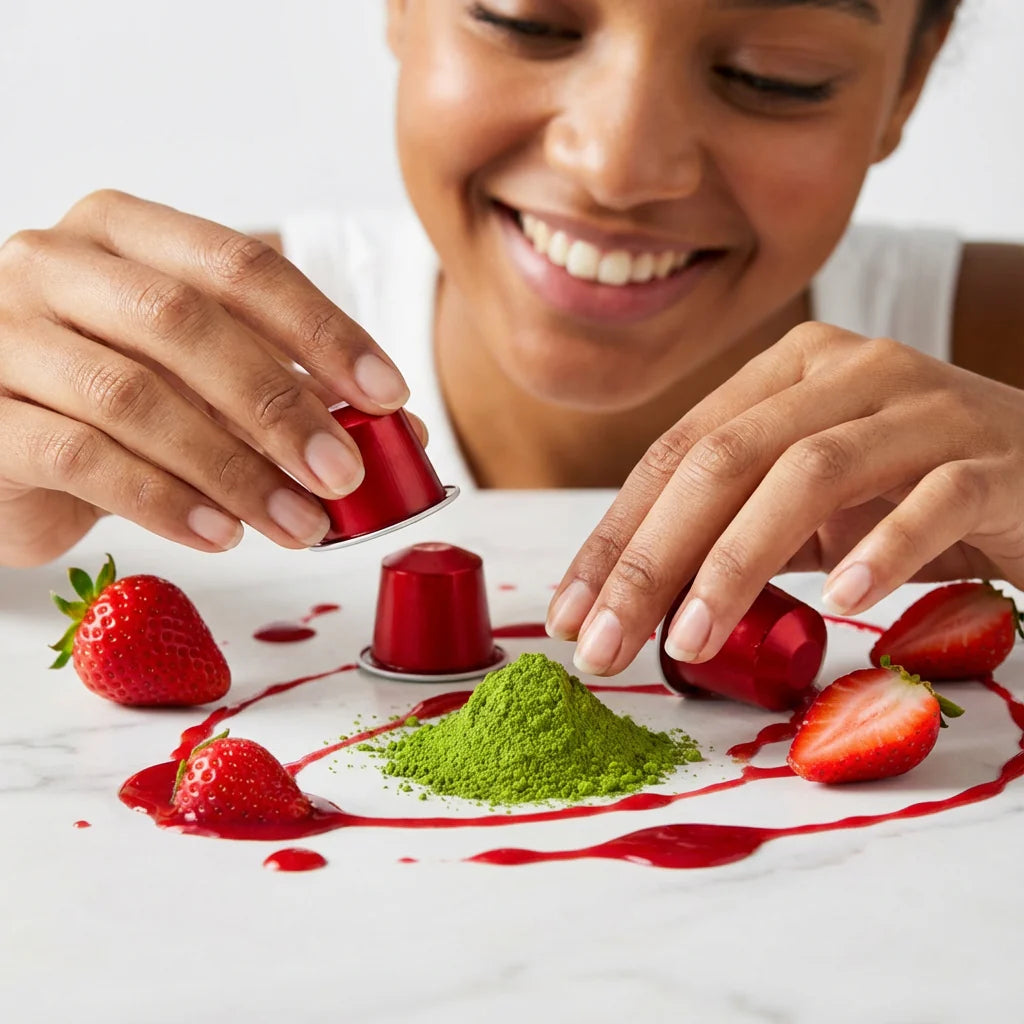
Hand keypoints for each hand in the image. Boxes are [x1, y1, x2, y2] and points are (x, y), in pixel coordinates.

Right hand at [0, 190, 411, 566]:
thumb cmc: (108, 398)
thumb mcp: (200, 379)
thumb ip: (284, 392)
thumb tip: (402, 435)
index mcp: (123, 234)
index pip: (238, 265)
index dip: (321, 331)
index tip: (388, 395)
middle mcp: (56, 265)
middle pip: (185, 322)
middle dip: (280, 405)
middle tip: (344, 473)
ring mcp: (3, 335)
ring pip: (134, 397)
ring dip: (234, 470)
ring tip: (298, 523)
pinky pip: (81, 457)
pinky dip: (164, 502)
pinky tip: (221, 534)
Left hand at [546, 322, 1023, 675]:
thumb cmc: (911, 493)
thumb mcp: (810, 504)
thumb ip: (736, 528)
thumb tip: (637, 600)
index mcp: (787, 372)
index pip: (677, 453)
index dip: (616, 536)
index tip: (571, 615)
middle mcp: (847, 370)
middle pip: (723, 460)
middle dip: (649, 560)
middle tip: (605, 646)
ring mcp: (922, 404)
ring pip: (807, 473)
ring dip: (737, 564)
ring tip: (690, 642)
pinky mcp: (991, 454)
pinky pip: (929, 498)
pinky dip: (881, 550)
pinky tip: (842, 600)